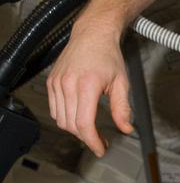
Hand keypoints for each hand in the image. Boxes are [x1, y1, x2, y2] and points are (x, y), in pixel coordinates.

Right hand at [47, 25, 132, 155]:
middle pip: (71, 125)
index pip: (84, 124)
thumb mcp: (122, 82)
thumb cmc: (108, 55)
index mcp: (87, 85)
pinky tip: (78, 116)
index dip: (92, 141)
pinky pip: (54, 110)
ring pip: (61, 120)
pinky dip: (65, 118)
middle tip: (100, 141)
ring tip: (91, 129)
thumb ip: (123, 108)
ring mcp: (57, 83)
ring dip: (75, 129)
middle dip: (87, 137)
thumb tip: (126, 128)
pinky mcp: (51, 82)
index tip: (100, 149)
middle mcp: (68, 84)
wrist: (92, 34)